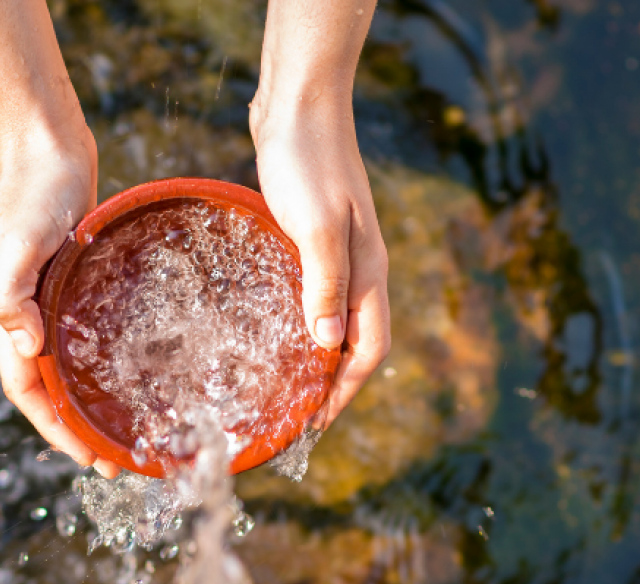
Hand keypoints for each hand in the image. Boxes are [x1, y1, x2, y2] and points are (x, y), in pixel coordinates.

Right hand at [0, 129, 121, 477]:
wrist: (47, 144)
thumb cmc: (32, 189)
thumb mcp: (17, 239)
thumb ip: (9, 292)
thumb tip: (26, 347)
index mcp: (10, 316)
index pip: (28, 390)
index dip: (55, 429)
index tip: (89, 458)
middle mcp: (29, 315)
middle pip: (50, 388)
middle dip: (78, 429)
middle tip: (120, 461)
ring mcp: (51, 299)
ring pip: (70, 365)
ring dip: (92, 401)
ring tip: (129, 428)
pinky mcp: (74, 282)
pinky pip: (88, 335)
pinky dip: (105, 361)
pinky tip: (135, 369)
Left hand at [251, 101, 390, 423]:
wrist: (299, 103)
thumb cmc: (307, 160)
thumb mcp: (315, 226)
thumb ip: (324, 284)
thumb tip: (327, 346)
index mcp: (367, 271)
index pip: (369, 349)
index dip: (345, 391)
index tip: (314, 424)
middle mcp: (360, 268)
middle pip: (356, 343)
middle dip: (333, 385)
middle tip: (295, 417)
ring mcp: (338, 252)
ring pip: (335, 320)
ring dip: (316, 357)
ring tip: (283, 387)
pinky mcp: (313, 237)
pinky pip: (313, 295)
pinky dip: (300, 322)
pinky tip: (270, 329)